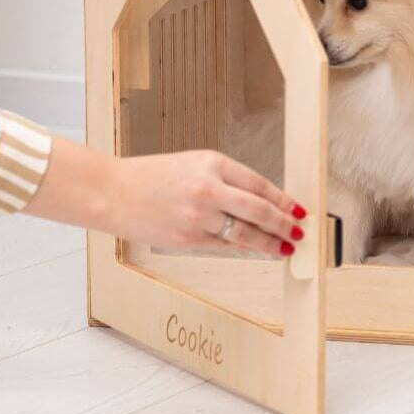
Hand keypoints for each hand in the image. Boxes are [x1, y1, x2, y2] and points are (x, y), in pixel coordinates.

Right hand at [24, 136, 305, 256]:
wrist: (113, 192)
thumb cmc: (152, 176)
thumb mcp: (193, 164)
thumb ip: (225, 179)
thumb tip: (259, 201)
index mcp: (212, 163)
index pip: (259, 184)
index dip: (282, 199)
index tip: (298, 208)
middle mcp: (209, 189)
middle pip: (259, 210)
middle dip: (284, 223)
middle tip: (300, 230)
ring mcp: (199, 217)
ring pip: (245, 234)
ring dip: (270, 242)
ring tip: (286, 246)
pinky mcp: (188, 239)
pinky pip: (224, 246)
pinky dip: (243, 248)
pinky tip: (257, 250)